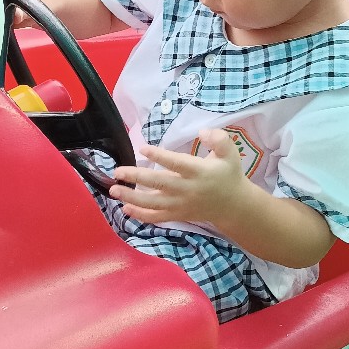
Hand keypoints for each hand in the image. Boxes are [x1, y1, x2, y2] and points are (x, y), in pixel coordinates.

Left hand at [109, 129, 246, 226]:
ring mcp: (180, 205)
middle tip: (117, 171)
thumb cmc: (228, 175)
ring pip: (153, 203)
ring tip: (114, 189)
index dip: (159, 156)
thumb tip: (202, 132)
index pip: (176, 163)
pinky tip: (125, 208)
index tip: (142, 148)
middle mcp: (187, 189)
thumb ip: (219, 139)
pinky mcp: (177, 215)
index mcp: (198, 172)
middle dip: (136, 178)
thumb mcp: (230, 154)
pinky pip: (156, 217)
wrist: (233, 206)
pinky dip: (140, 215)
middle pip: (158, 184)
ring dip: (131, 197)